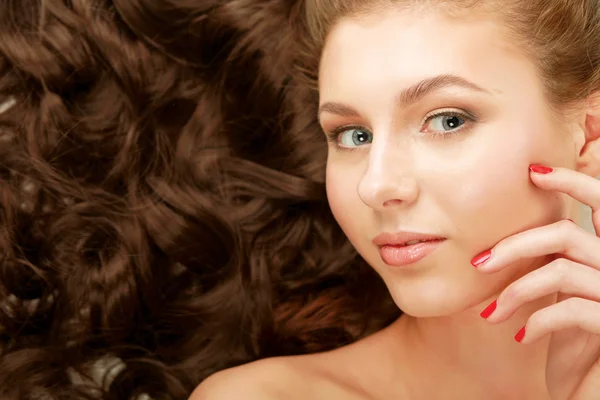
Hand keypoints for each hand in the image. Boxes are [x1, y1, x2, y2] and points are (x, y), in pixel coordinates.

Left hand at [472, 165, 599, 399]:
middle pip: (564, 234)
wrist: (592, 390)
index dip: (573, 182)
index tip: (533, 173)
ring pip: (558, 271)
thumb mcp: (569, 297)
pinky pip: (569, 309)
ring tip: (491, 313)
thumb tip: (507, 242)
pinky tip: (520, 335)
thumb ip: (558, 263)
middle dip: (514, 246)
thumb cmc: (579, 343)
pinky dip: (536, 321)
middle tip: (479, 263)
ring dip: (514, 292)